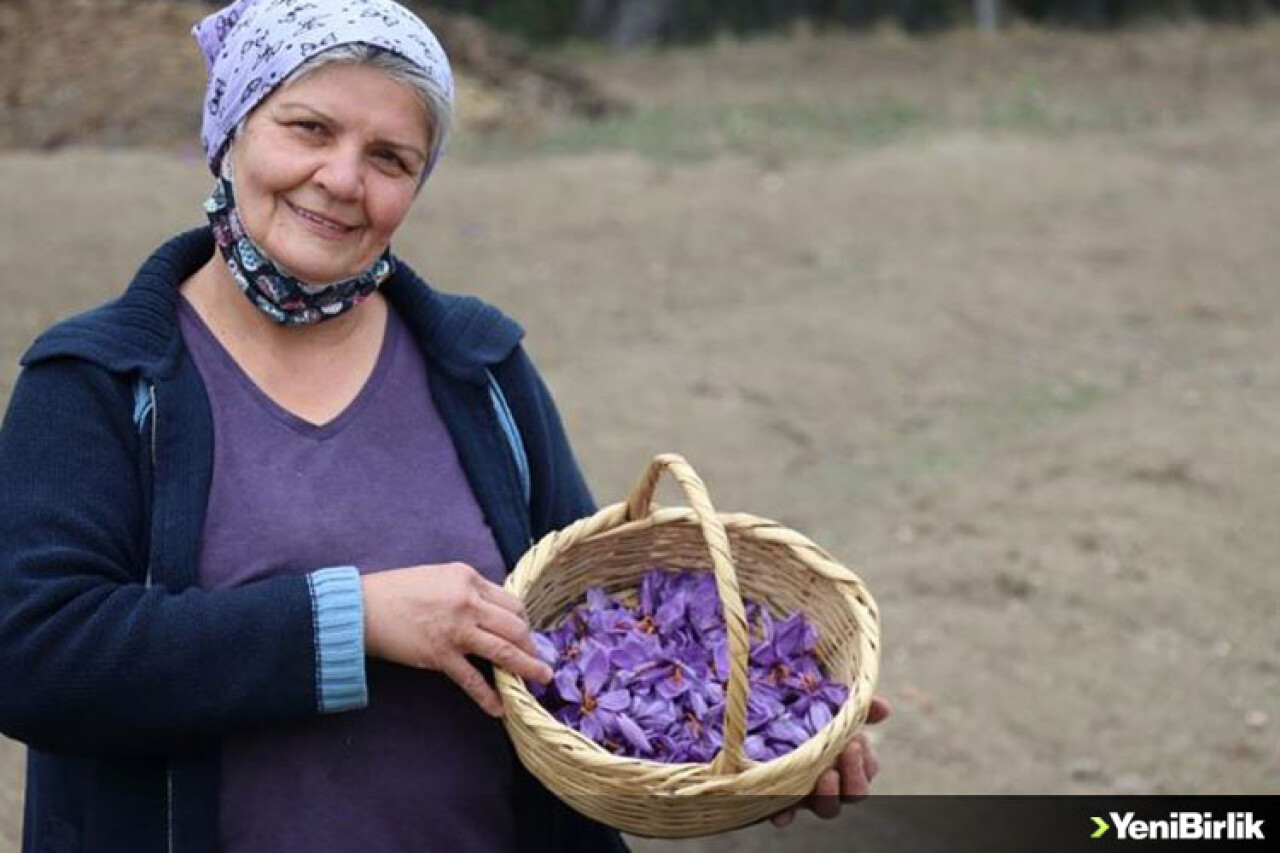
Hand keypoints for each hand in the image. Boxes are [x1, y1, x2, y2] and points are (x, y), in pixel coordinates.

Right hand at [361, 562, 552, 716]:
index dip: (524, 621)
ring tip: (541, 678)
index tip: (527, 635)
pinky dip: (488, 696)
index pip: (511, 601)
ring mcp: (456, 629)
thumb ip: (467, 591)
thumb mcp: (439, 577)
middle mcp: (468, 601)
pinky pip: (472, 679)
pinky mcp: (440, 655)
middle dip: (531, 645)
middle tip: (540, 660)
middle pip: (515, 626)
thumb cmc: (397, 591)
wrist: (362, 608)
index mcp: (468, 578)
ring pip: (504, 651)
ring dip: (527, 667)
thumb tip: (491, 612)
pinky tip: (500, 708)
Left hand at [771, 695, 890, 827]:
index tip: (856, 739)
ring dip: (830, 796)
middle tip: (847, 750)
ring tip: (825, 776)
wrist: (763, 717)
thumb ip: (858, 706)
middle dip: (855, 775)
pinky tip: (780, 811)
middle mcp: (833, 782)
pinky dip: (784, 815)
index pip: (868, 769)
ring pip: (828, 808)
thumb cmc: (804, 713)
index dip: (866, 760)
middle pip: (855, 793)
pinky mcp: (780, 801)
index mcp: (848, 761)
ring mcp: (808, 795)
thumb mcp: (830, 704)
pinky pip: (784, 815)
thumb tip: (883, 708)